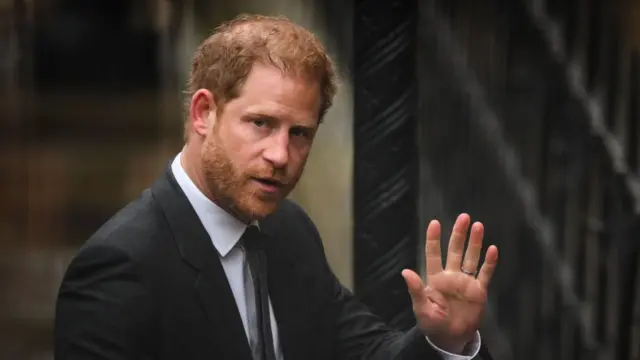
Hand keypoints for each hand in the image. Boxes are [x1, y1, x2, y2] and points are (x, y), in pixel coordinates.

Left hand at [401, 213, 497, 353]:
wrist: (450, 337)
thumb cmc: (432, 323)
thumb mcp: (421, 308)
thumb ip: (416, 289)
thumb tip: (405, 271)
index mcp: (435, 278)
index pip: (433, 254)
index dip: (433, 239)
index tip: (435, 223)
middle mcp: (451, 275)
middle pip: (455, 250)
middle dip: (459, 234)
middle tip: (464, 217)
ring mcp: (466, 281)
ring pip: (471, 257)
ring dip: (475, 242)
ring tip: (478, 225)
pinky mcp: (479, 291)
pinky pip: (485, 274)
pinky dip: (489, 262)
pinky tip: (493, 249)